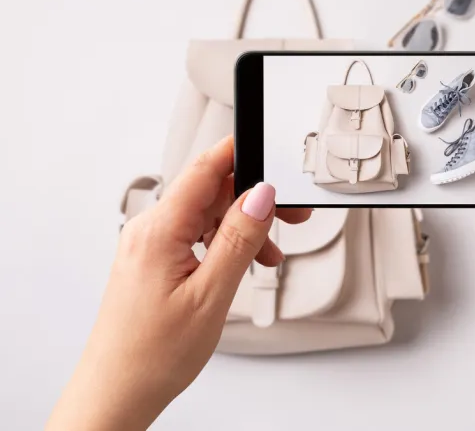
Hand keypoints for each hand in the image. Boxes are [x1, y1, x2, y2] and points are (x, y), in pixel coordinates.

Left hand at [47, 136, 309, 430]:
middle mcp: (149, 231)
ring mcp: (149, 246)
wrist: (117, 392)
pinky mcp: (153, 262)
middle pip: (210, 192)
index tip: (270, 147)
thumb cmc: (151, 355)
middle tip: (291, 215)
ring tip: (267, 255)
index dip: (240, 152)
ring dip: (242, 227)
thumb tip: (261, 195)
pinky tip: (243, 263)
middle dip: (253, 199)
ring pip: (206, 216)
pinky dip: (224, 244)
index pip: (204, 169)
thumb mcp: (211, 295)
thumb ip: (239, 239)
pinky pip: (195, 237)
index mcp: (159, 231)